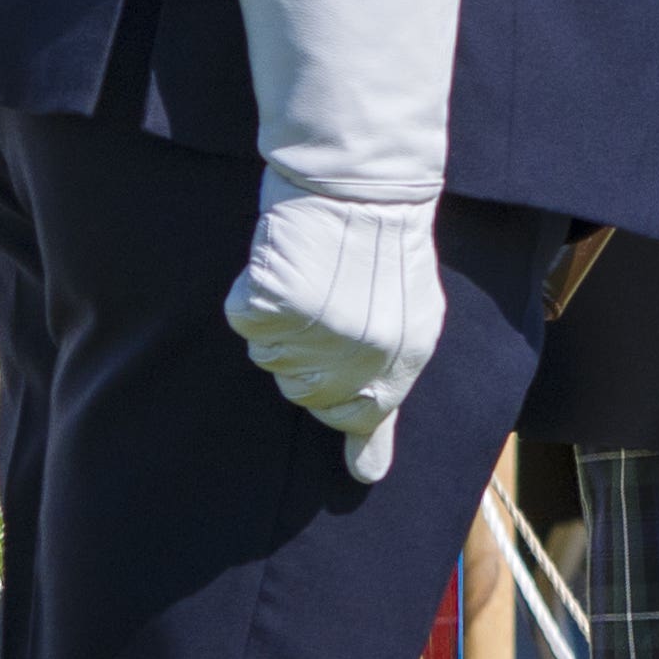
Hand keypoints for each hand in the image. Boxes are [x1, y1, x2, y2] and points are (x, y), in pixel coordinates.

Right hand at [224, 176, 443, 483]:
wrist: (366, 183)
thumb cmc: (386, 250)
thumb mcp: (411, 326)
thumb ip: (384, 405)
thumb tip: (367, 476)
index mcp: (401, 362)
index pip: (351, 418)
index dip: (338, 388)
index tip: (340, 351)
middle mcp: (360, 357)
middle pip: (303, 392)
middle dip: (309, 351)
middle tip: (331, 297)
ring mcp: (316, 332)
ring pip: (271, 357)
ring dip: (283, 321)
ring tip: (314, 275)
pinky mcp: (274, 304)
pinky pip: (247, 317)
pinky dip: (256, 291)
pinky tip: (286, 262)